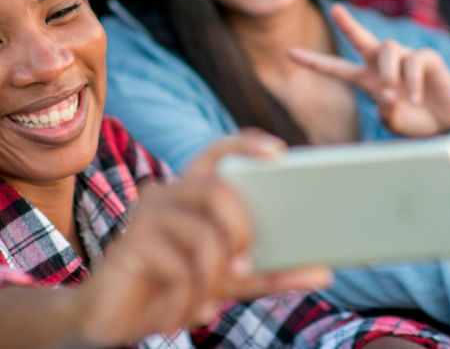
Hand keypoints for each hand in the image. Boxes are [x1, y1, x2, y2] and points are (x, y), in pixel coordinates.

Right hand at [74, 130, 330, 344]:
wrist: (111, 321)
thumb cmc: (174, 288)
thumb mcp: (226, 279)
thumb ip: (268, 271)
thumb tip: (323, 271)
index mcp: (191, 190)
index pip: (219, 150)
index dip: (247, 144)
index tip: (280, 152)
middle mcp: (168, 192)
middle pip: (219, 190)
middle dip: (242, 228)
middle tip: (246, 262)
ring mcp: (147, 214)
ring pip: (204, 235)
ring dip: (215, 277)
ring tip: (208, 302)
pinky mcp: (131, 244)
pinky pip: (180, 268)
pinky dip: (189, 300)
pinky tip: (181, 316)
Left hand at [288, 3, 449, 136]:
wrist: (448, 123)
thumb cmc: (416, 120)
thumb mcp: (395, 123)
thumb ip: (387, 113)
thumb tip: (387, 95)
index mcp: (366, 79)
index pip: (336, 68)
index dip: (313, 61)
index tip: (288, 52)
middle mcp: (382, 63)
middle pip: (360, 37)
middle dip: (347, 23)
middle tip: (335, 9)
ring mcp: (405, 57)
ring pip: (388, 49)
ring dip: (388, 72)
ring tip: (394, 93)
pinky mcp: (426, 57)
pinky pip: (414, 62)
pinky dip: (412, 81)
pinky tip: (416, 98)